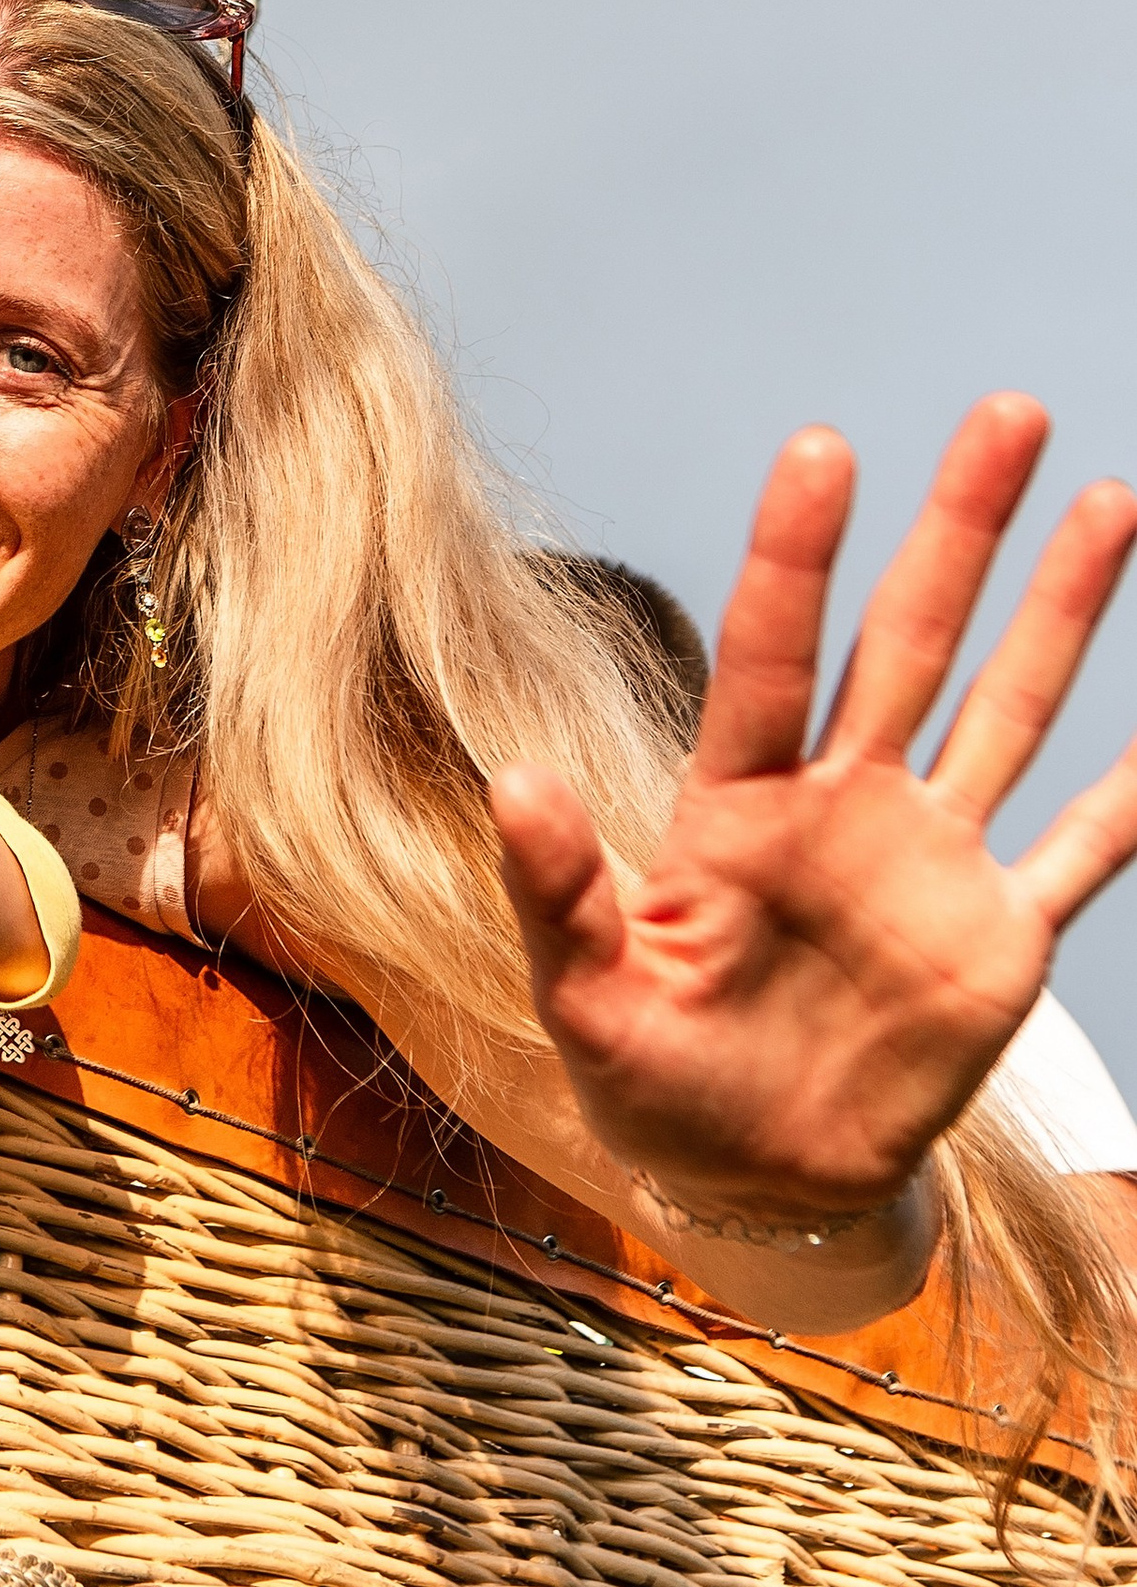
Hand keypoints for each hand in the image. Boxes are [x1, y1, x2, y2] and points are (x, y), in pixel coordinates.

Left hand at [493, 396, 1136, 1230]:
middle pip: (910, 638)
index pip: (772, 654)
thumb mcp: (585, 992)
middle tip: (1005, 410)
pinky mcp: (997, 935)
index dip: (796, 556)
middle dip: (961, 527)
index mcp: (737, 803)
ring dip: (1058, 606)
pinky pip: (1083, 848)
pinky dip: (1134, 791)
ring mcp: (928, 858)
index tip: (825, 448)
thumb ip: (558, 890)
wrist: (749, 1176)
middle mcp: (842, 801)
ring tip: (1104, 496)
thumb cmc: (650, 1072)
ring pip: (1005, 704)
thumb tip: (512, 780)